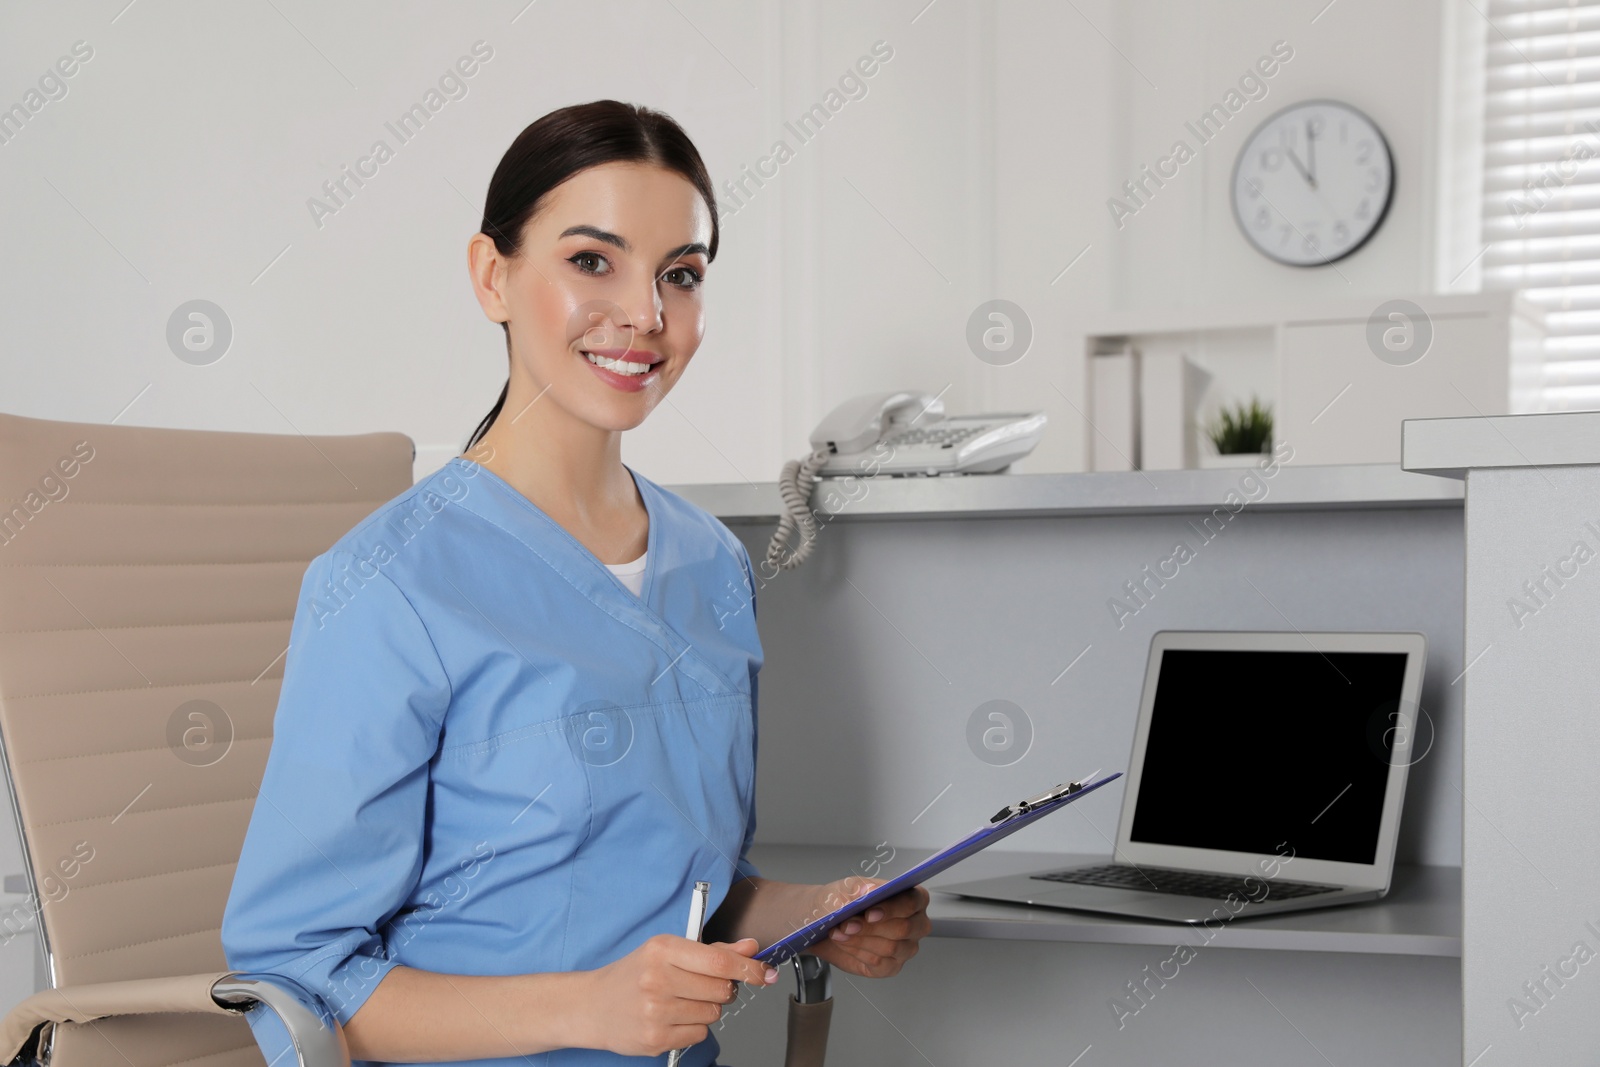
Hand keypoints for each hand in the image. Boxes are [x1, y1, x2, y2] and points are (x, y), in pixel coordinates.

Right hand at [581, 934, 778, 1056]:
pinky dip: (693, 1027)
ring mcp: (655, 1012)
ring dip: (706, 1008)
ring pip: (713, 1013)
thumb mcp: (668, 951)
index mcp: (662, 950)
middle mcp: (657, 979)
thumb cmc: (634, 974)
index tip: (765, 972)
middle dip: (721, 989)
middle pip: (722, 989)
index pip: (719, 961)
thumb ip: (713, 950)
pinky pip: (700, 1034)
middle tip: (700, 985)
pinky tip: (672, 1018)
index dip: (749, 968)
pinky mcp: (655, 1039)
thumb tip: (751, 948)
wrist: (592, 1006)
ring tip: (680, 1001)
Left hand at [802, 877, 931, 978]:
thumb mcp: (847, 887)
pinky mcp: (892, 966)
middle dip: (872, 928)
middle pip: (905, 928)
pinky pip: (879, 963)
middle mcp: (915, 923)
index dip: (892, 908)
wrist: (827, 921)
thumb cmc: (844, 900)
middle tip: (847, 925)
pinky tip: (844, 943)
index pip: (912, 901)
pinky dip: (857, 952)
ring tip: (840, 932)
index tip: (870, 913)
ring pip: (891, 947)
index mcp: (912, 897)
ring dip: (860, 940)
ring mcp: (906, 947)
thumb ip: (859, 887)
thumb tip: (869, 890)